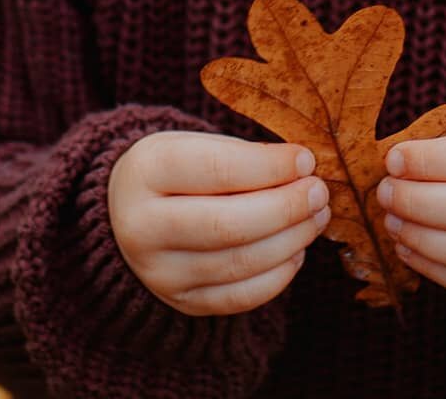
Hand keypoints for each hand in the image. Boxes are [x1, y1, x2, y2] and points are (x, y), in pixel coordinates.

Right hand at [108, 132, 331, 316]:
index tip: (306, 159)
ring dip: (291, 240)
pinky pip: (240, 297)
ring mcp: (160, 273)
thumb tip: (303, 170)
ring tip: (316, 217)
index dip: (269, 166)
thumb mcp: (196, 144)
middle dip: (286, 208)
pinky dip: (279, 275)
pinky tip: (296, 249)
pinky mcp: (182, 302)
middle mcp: (143, 227)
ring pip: (240, 264)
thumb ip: (245, 155)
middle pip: (228, 225)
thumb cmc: (177, 169)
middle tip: (319, 192)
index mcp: (147, 172)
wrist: (126, 213)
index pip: (217, 170)